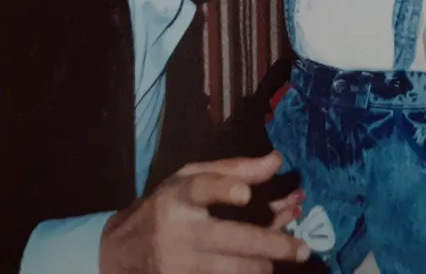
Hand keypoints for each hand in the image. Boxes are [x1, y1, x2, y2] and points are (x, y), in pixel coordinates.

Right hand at [100, 152, 311, 273]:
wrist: (122, 253)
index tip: (245, 194)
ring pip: (236, 269)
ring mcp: (178, 264)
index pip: (201, 187)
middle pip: (233, 239)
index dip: (223, 189)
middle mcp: (178, 230)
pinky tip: (261, 270)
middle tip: (303, 251)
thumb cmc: (167, 207)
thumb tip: (276, 161)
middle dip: (275, 245)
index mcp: (179, 194)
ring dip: (265, 265)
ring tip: (281, 261)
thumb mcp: (191, 179)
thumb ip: (234, 169)